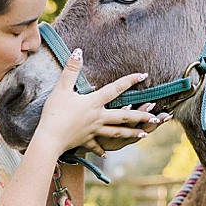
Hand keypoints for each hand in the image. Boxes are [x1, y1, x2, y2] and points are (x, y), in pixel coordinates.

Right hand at [32, 50, 162, 158]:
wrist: (48, 139)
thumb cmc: (54, 114)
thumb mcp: (61, 89)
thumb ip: (71, 70)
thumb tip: (78, 52)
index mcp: (94, 103)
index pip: (116, 89)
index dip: (130, 80)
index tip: (144, 75)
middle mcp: (98, 117)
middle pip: (124, 116)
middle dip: (142, 116)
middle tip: (157, 117)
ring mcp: (93, 130)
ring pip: (116, 132)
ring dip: (131, 132)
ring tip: (145, 134)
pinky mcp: (85, 140)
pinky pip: (96, 146)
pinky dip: (101, 149)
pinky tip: (107, 154)